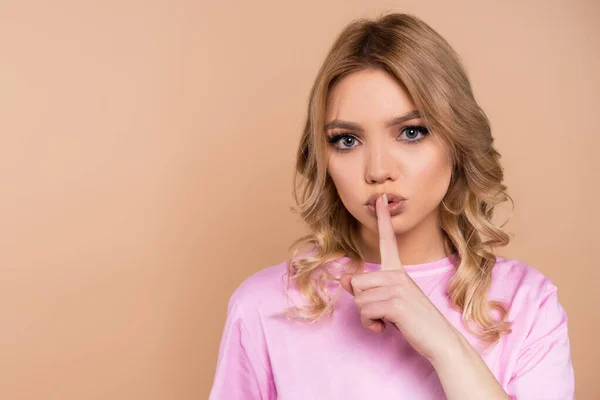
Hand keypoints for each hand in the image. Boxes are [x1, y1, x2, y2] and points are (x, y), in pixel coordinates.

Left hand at [340, 193, 460, 361]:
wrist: (440, 340)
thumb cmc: (414, 321)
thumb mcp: (389, 301)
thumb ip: (368, 289)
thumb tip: (345, 278)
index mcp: (398, 270)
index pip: (389, 241)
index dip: (383, 219)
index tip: (381, 198)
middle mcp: (398, 274)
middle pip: (356, 281)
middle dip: (362, 302)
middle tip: (383, 312)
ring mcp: (397, 288)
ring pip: (358, 298)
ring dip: (367, 316)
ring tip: (387, 320)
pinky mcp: (395, 303)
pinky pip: (365, 312)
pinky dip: (371, 325)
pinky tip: (386, 328)